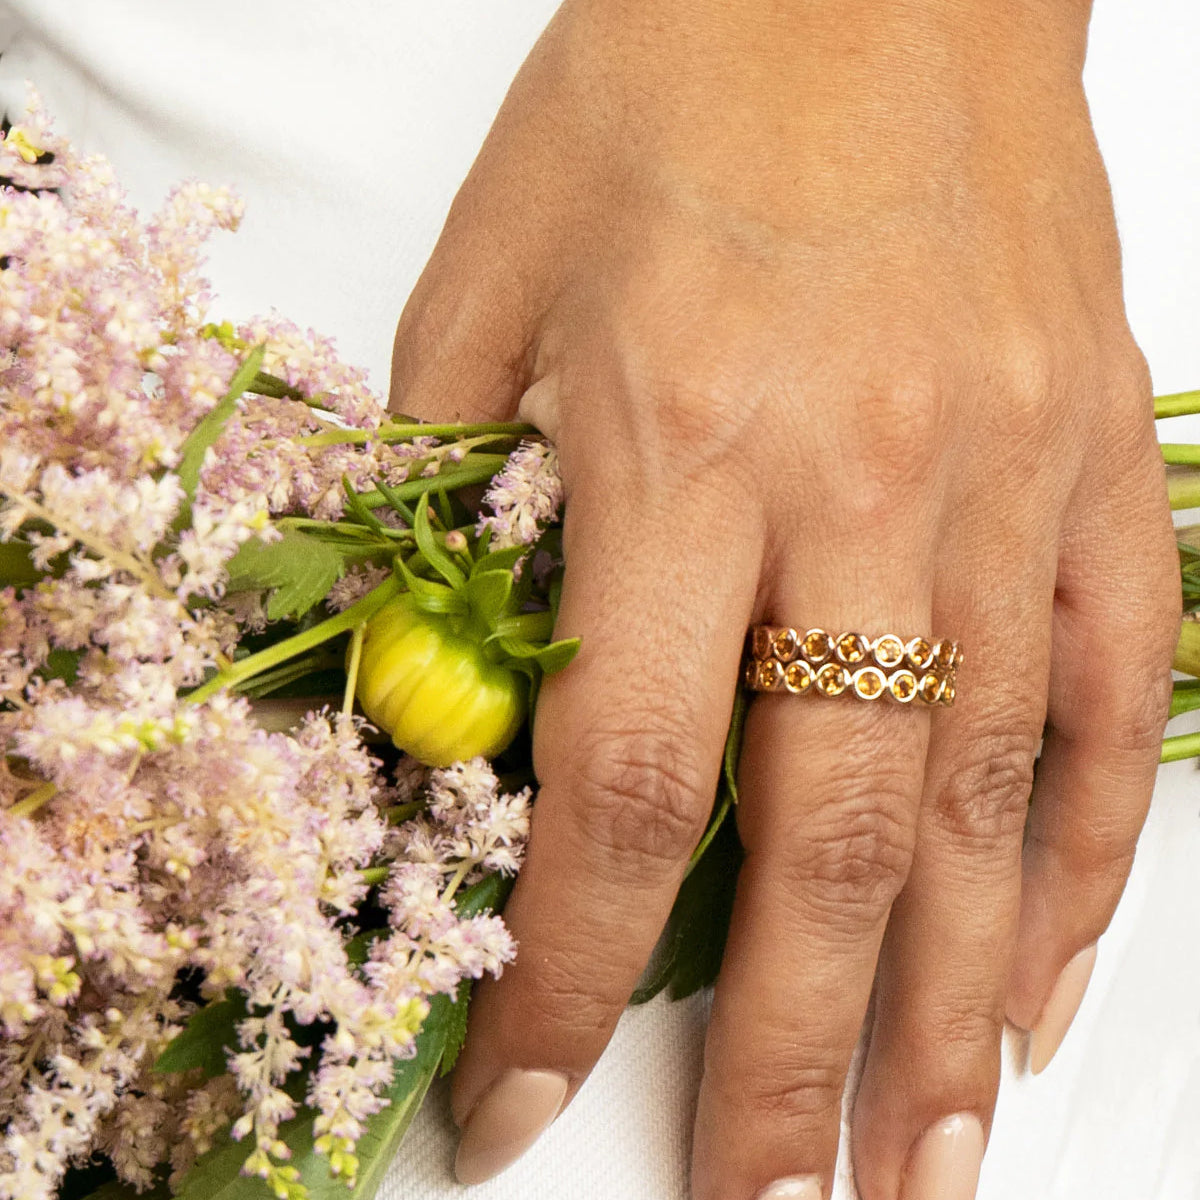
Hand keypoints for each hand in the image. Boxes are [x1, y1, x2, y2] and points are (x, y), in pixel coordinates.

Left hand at [389, 0, 1180, 1195]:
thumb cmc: (665, 98)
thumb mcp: (491, 285)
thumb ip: (451, 505)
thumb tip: (434, 697)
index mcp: (679, 449)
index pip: (613, 791)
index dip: (562, 981)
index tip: (522, 1106)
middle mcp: (863, 491)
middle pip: (825, 846)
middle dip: (790, 1066)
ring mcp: (1005, 485)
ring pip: (988, 805)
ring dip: (950, 1009)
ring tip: (918, 1162)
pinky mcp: (1097, 461)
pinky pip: (1116, 698)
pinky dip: (1087, 859)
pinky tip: (1045, 977)